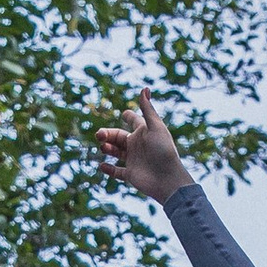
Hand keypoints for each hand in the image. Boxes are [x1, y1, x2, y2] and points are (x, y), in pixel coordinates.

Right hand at [98, 87, 189, 202]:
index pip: (134, 121)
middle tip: (99, 134)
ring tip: (103, 147)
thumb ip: (147, 109)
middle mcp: (138, 145)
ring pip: (115, 151)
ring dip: (107, 148)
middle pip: (118, 136)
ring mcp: (134, 160)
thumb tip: (144, 87)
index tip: (125, 114)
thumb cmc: (163, 151)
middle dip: (107, 134)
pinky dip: (108, 169)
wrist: (167, 179)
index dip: (129, 116)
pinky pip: (117, 171)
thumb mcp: (155, 127)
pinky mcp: (131, 174)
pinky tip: (102, 165)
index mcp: (144, 132)